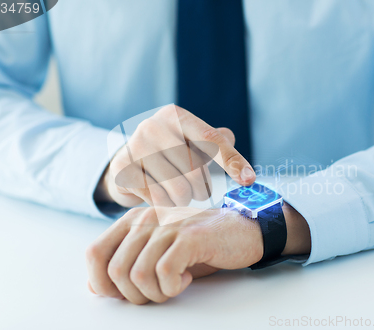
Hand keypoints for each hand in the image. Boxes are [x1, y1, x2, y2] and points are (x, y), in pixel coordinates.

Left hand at [85, 203, 310, 304]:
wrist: (240, 230)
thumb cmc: (198, 245)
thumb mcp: (156, 253)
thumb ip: (126, 263)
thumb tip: (95, 287)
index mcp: (133, 220)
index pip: (94, 253)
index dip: (101, 282)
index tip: (123, 293)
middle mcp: (145, 218)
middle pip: (115, 270)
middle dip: (134, 295)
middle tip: (157, 292)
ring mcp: (167, 226)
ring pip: (137, 275)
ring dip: (155, 293)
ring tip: (173, 286)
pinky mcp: (189, 237)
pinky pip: (164, 273)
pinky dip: (173, 287)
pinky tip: (186, 278)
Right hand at [95, 104, 255, 206]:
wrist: (127, 164)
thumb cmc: (169, 153)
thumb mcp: (191, 141)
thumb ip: (216, 140)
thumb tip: (230, 138)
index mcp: (175, 115)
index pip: (211, 140)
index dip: (233, 161)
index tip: (249, 180)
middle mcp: (153, 126)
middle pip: (195, 171)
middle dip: (202, 189)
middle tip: (197, 191)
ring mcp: (135, 147)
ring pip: (178, 189)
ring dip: (184, 200)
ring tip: (178, 194)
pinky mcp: (123, 170)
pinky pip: (158, 200)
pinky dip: (166, 205)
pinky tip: (161, 197)